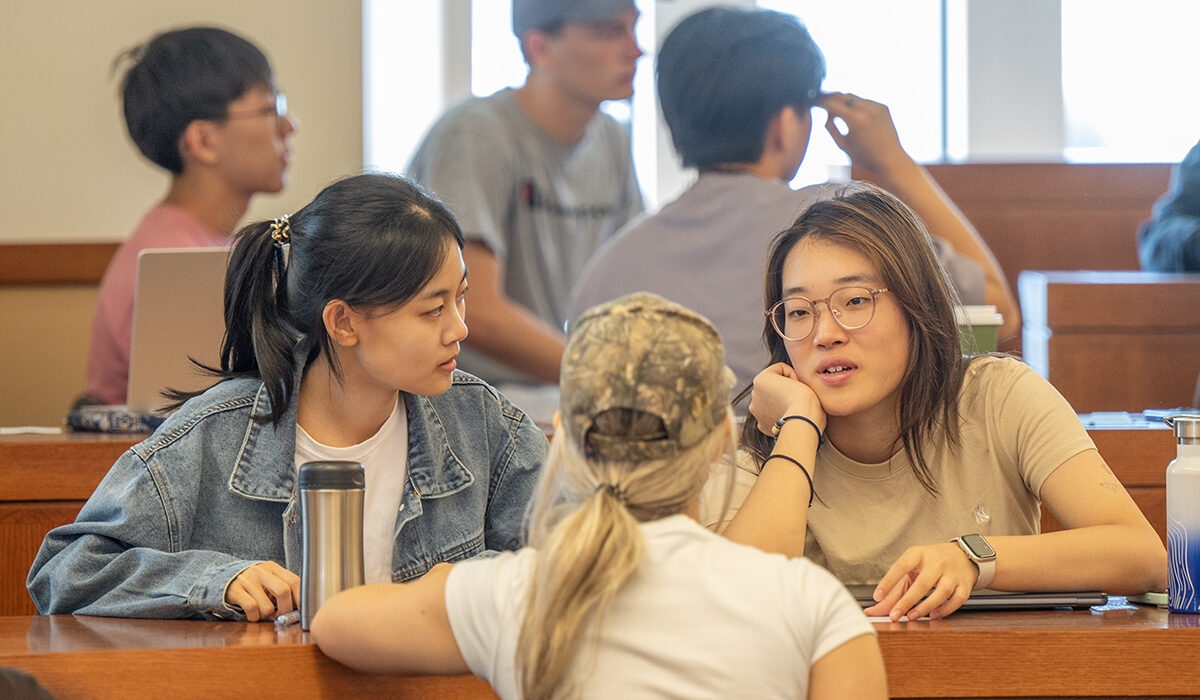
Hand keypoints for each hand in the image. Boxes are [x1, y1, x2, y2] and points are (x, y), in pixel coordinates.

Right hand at [226, 561, 300, 621]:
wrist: (220, 578)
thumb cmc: (251, 584)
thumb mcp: (268, 581)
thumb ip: (282, 588)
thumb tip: (299, 607)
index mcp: (273, 568)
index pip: (295, 581)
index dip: (300, 599)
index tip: (301, 611)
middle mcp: (262, 571)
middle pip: (283, 591)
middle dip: (286, 609)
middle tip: (281, 616)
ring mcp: (248, 580)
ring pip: (267, 606)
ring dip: (267, 616)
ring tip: (262, 613)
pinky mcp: (235, 590)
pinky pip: (251, 608)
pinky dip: (255, 617)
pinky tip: (253, 616)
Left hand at [747, 363, 824, 436]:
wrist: (803, 421)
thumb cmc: (804, 398)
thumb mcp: (797, 377)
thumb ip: (788, 378)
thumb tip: (787, 386)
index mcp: (760, 379)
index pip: (780, 370)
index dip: (794, 376)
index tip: (799, 384)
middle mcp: (754, 394)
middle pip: (773, 386)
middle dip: (784, 390)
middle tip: (797, 397)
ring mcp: (756, 411)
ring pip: (771, 401)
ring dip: (781, 402)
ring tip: (793, 407)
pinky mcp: (762, 425)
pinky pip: (771, 415)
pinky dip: (779, 415)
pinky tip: (788, 417)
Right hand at [817, 92, 913, 177]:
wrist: (891, 160)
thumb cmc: (865, 158)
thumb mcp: (842, 145)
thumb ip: (831, 127)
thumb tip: (826, 115)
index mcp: (855, 120)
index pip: (831, 103)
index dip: (819, 102)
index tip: (812, 103)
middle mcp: (867, 109)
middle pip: (841, 96)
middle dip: (829, 98)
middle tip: (820, 102)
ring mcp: (877, 106)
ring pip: (852, 97)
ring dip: (842, 101)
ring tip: (835, 110)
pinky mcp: (883, 107)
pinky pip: (864, 101)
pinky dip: (855, 105)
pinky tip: (851, 114)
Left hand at [863, 543, 977, 620]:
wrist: (962, 555)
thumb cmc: (930, 563)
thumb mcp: (911, 568)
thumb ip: (892, 590)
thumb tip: (872, 611)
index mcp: (918, 554)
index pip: (901, 566)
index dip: (888, 581)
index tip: (877, 596)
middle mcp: (937, 562)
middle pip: (922, 583)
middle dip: (907, 601)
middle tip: (894, 615)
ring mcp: (952, 573)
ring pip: (942, 592)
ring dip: (925, 606)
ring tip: (911, 616)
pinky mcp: (964, 585)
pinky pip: (957, 599)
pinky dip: (945, 609)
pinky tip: (933, 615)